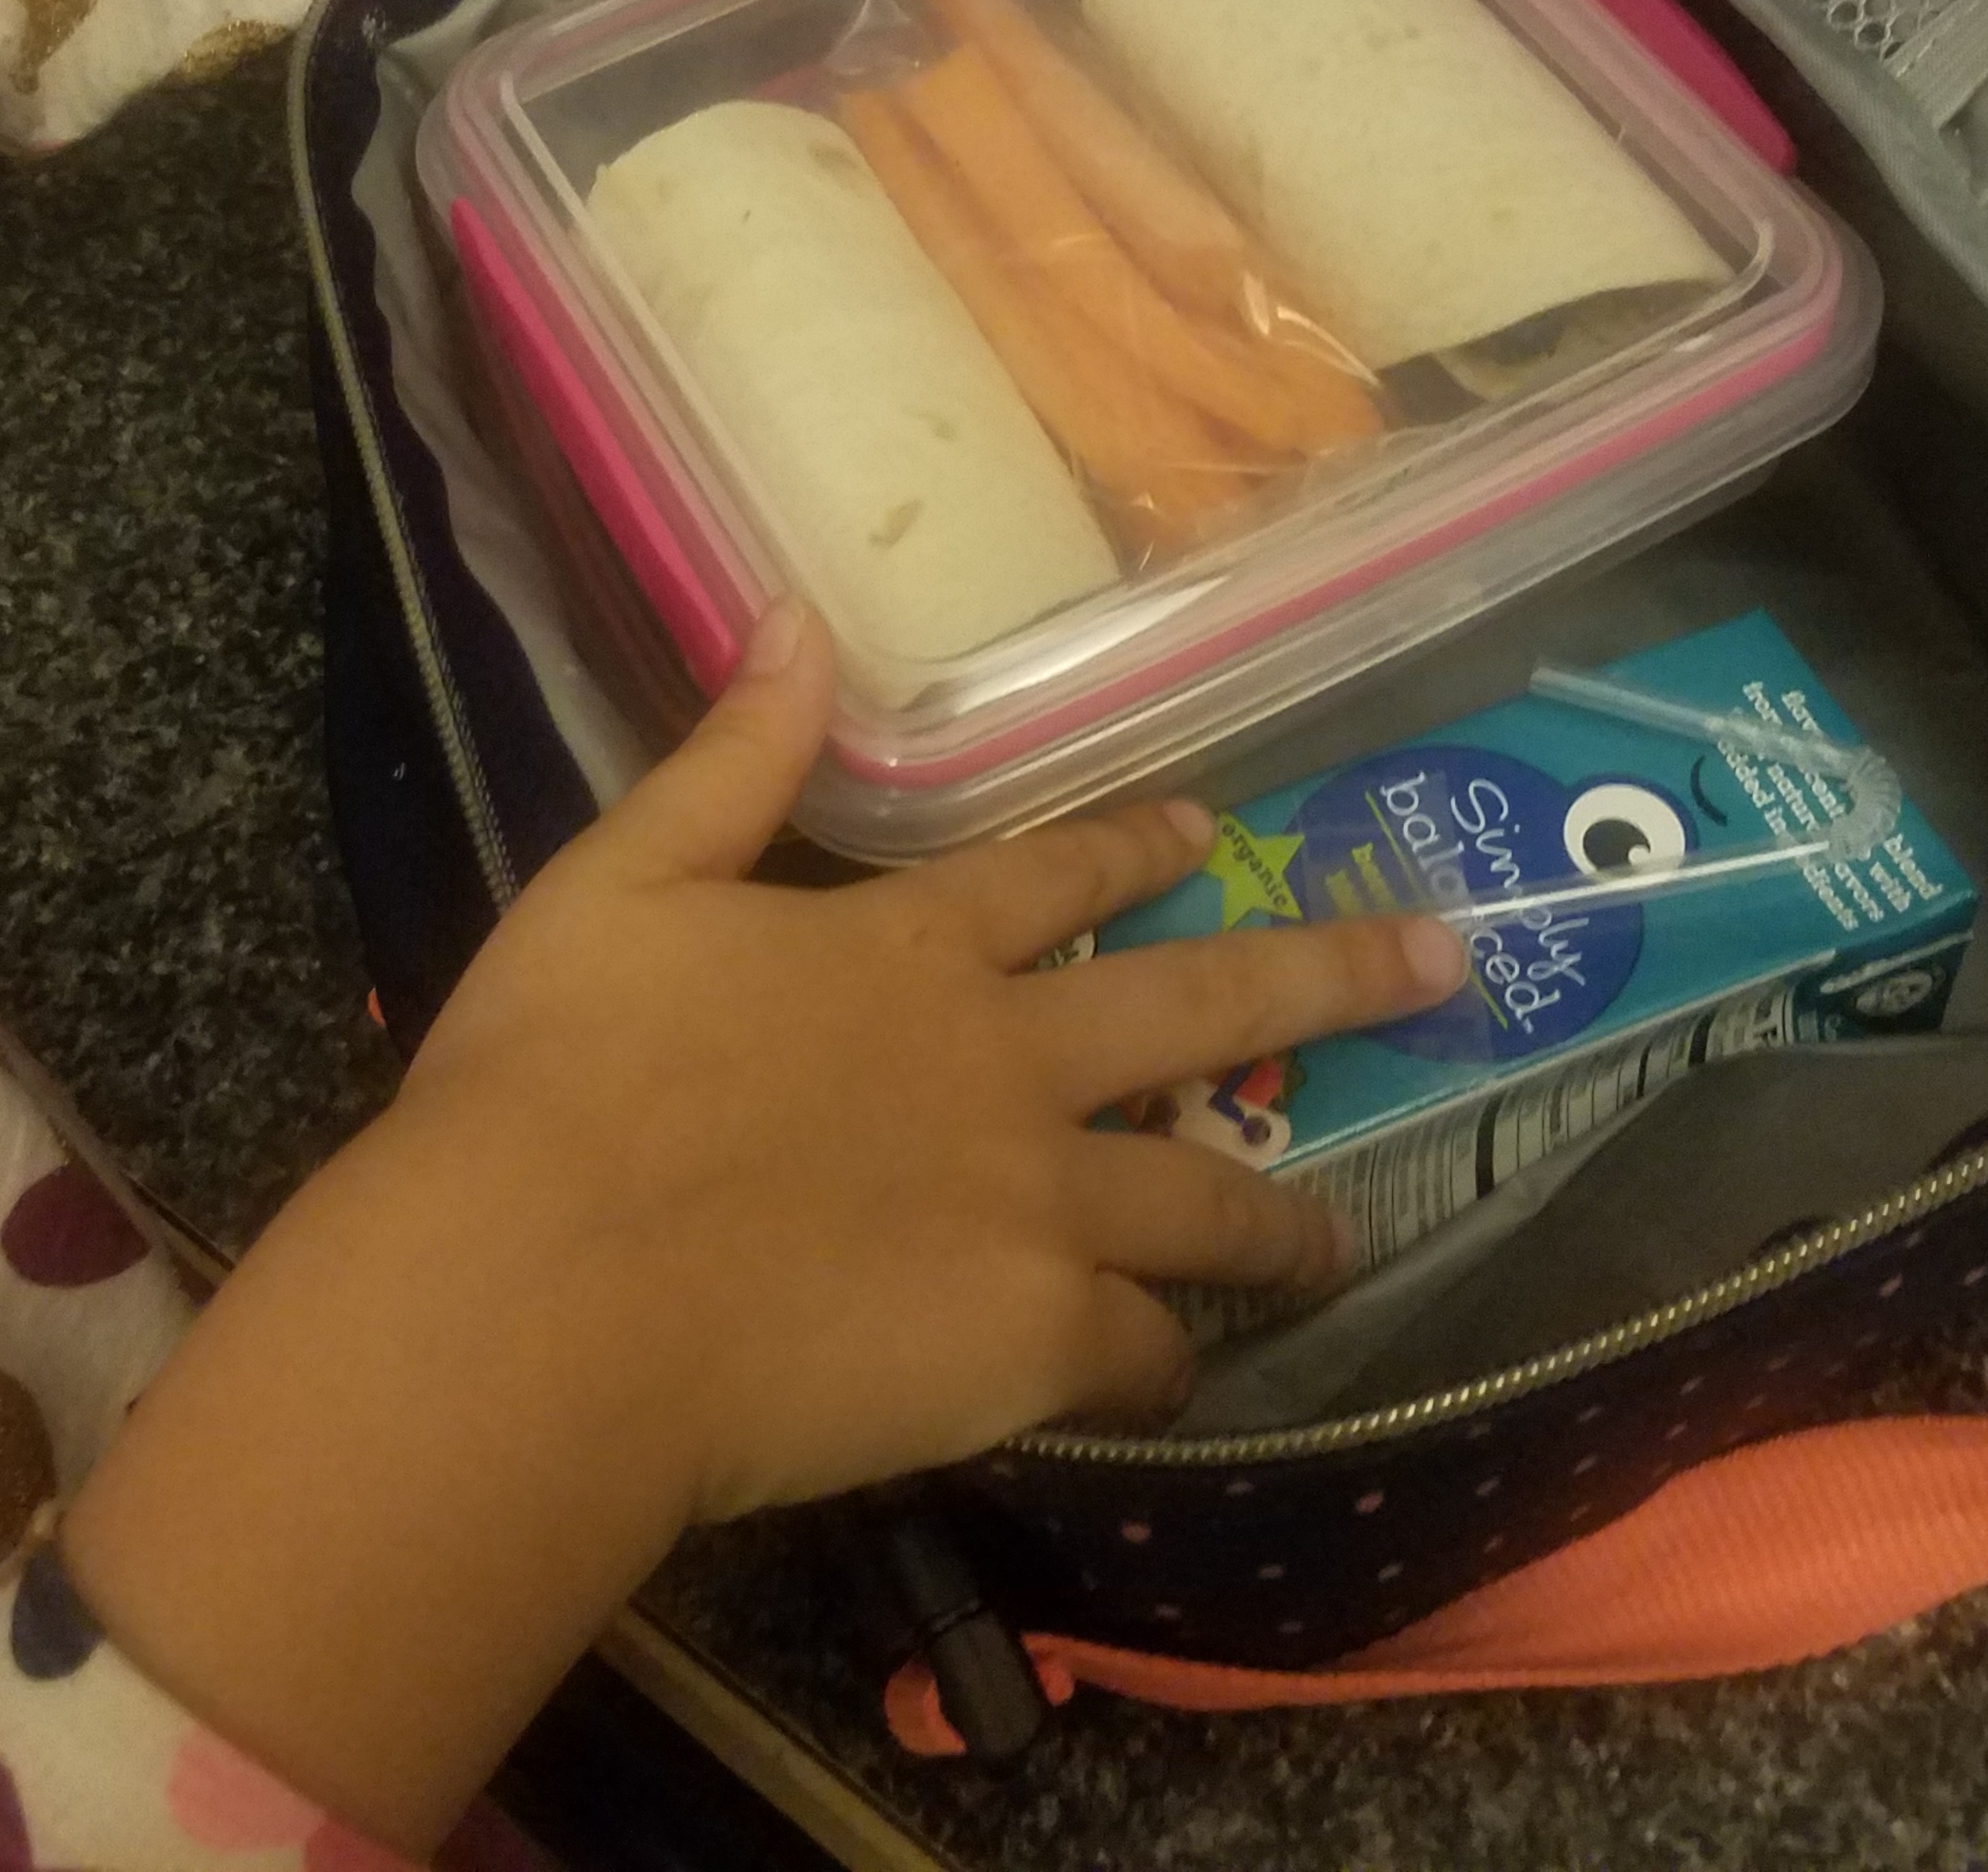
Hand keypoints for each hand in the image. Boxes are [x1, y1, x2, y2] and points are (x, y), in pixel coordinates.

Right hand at [63, 606, 1462, 1847]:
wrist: (545, 1293)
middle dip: (1331, 970)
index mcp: (906, 947)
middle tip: (1443, 960)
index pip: (1056, 876)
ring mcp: (1038, 1200)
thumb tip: (795, 614)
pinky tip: (1183, 1373)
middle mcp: (1006, 1059)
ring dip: (1284, 1217)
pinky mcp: (1033, 1337)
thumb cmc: (550, 1085)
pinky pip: (1141, 1349)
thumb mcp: (616, 884)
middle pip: (1204, 1000)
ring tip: (1345, 1238)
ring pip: (1211, 1199)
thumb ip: (724, 762)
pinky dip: (1167, 1360)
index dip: (1137, 845)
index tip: (1211, 823)